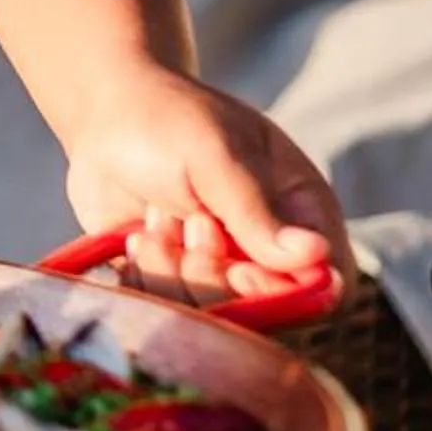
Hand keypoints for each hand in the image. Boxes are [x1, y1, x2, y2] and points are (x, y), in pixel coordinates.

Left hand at [62, 62, 353, 301]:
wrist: (103, 113)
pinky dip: (147, 278)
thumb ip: (258, 212)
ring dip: (176, 273)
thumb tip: (316, 257)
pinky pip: (167, 312)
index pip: (328, 288)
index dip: (289, 295)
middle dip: (216, 277)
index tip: (241, 271)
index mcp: (301, 213)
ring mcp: (218, 269)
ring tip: (160, 219)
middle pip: (265, 314)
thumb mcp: (216, 156)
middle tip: (192, 222)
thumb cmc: (170, 119)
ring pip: (211, 317)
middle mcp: (266, 251)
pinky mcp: (172, 280)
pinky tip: (139, 235)